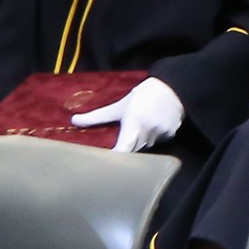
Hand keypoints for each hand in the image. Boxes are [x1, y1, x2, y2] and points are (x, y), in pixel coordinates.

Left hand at [68, 77, 184, 152]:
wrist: (174, 85)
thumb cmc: (144, 94)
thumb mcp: (119, 105)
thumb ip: (97, 116)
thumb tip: (74, 120)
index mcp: (133, 123)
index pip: (122, 150)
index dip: (113, 159)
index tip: (104, 163)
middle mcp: (148, 131)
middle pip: (132, 151)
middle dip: (125, 149)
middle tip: (118, 144)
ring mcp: (161, 134)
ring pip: (144, 148)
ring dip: (138, 143)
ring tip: (138, 130)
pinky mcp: (171, 135)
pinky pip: (157, 143)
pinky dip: (151, 139)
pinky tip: (152, 126)